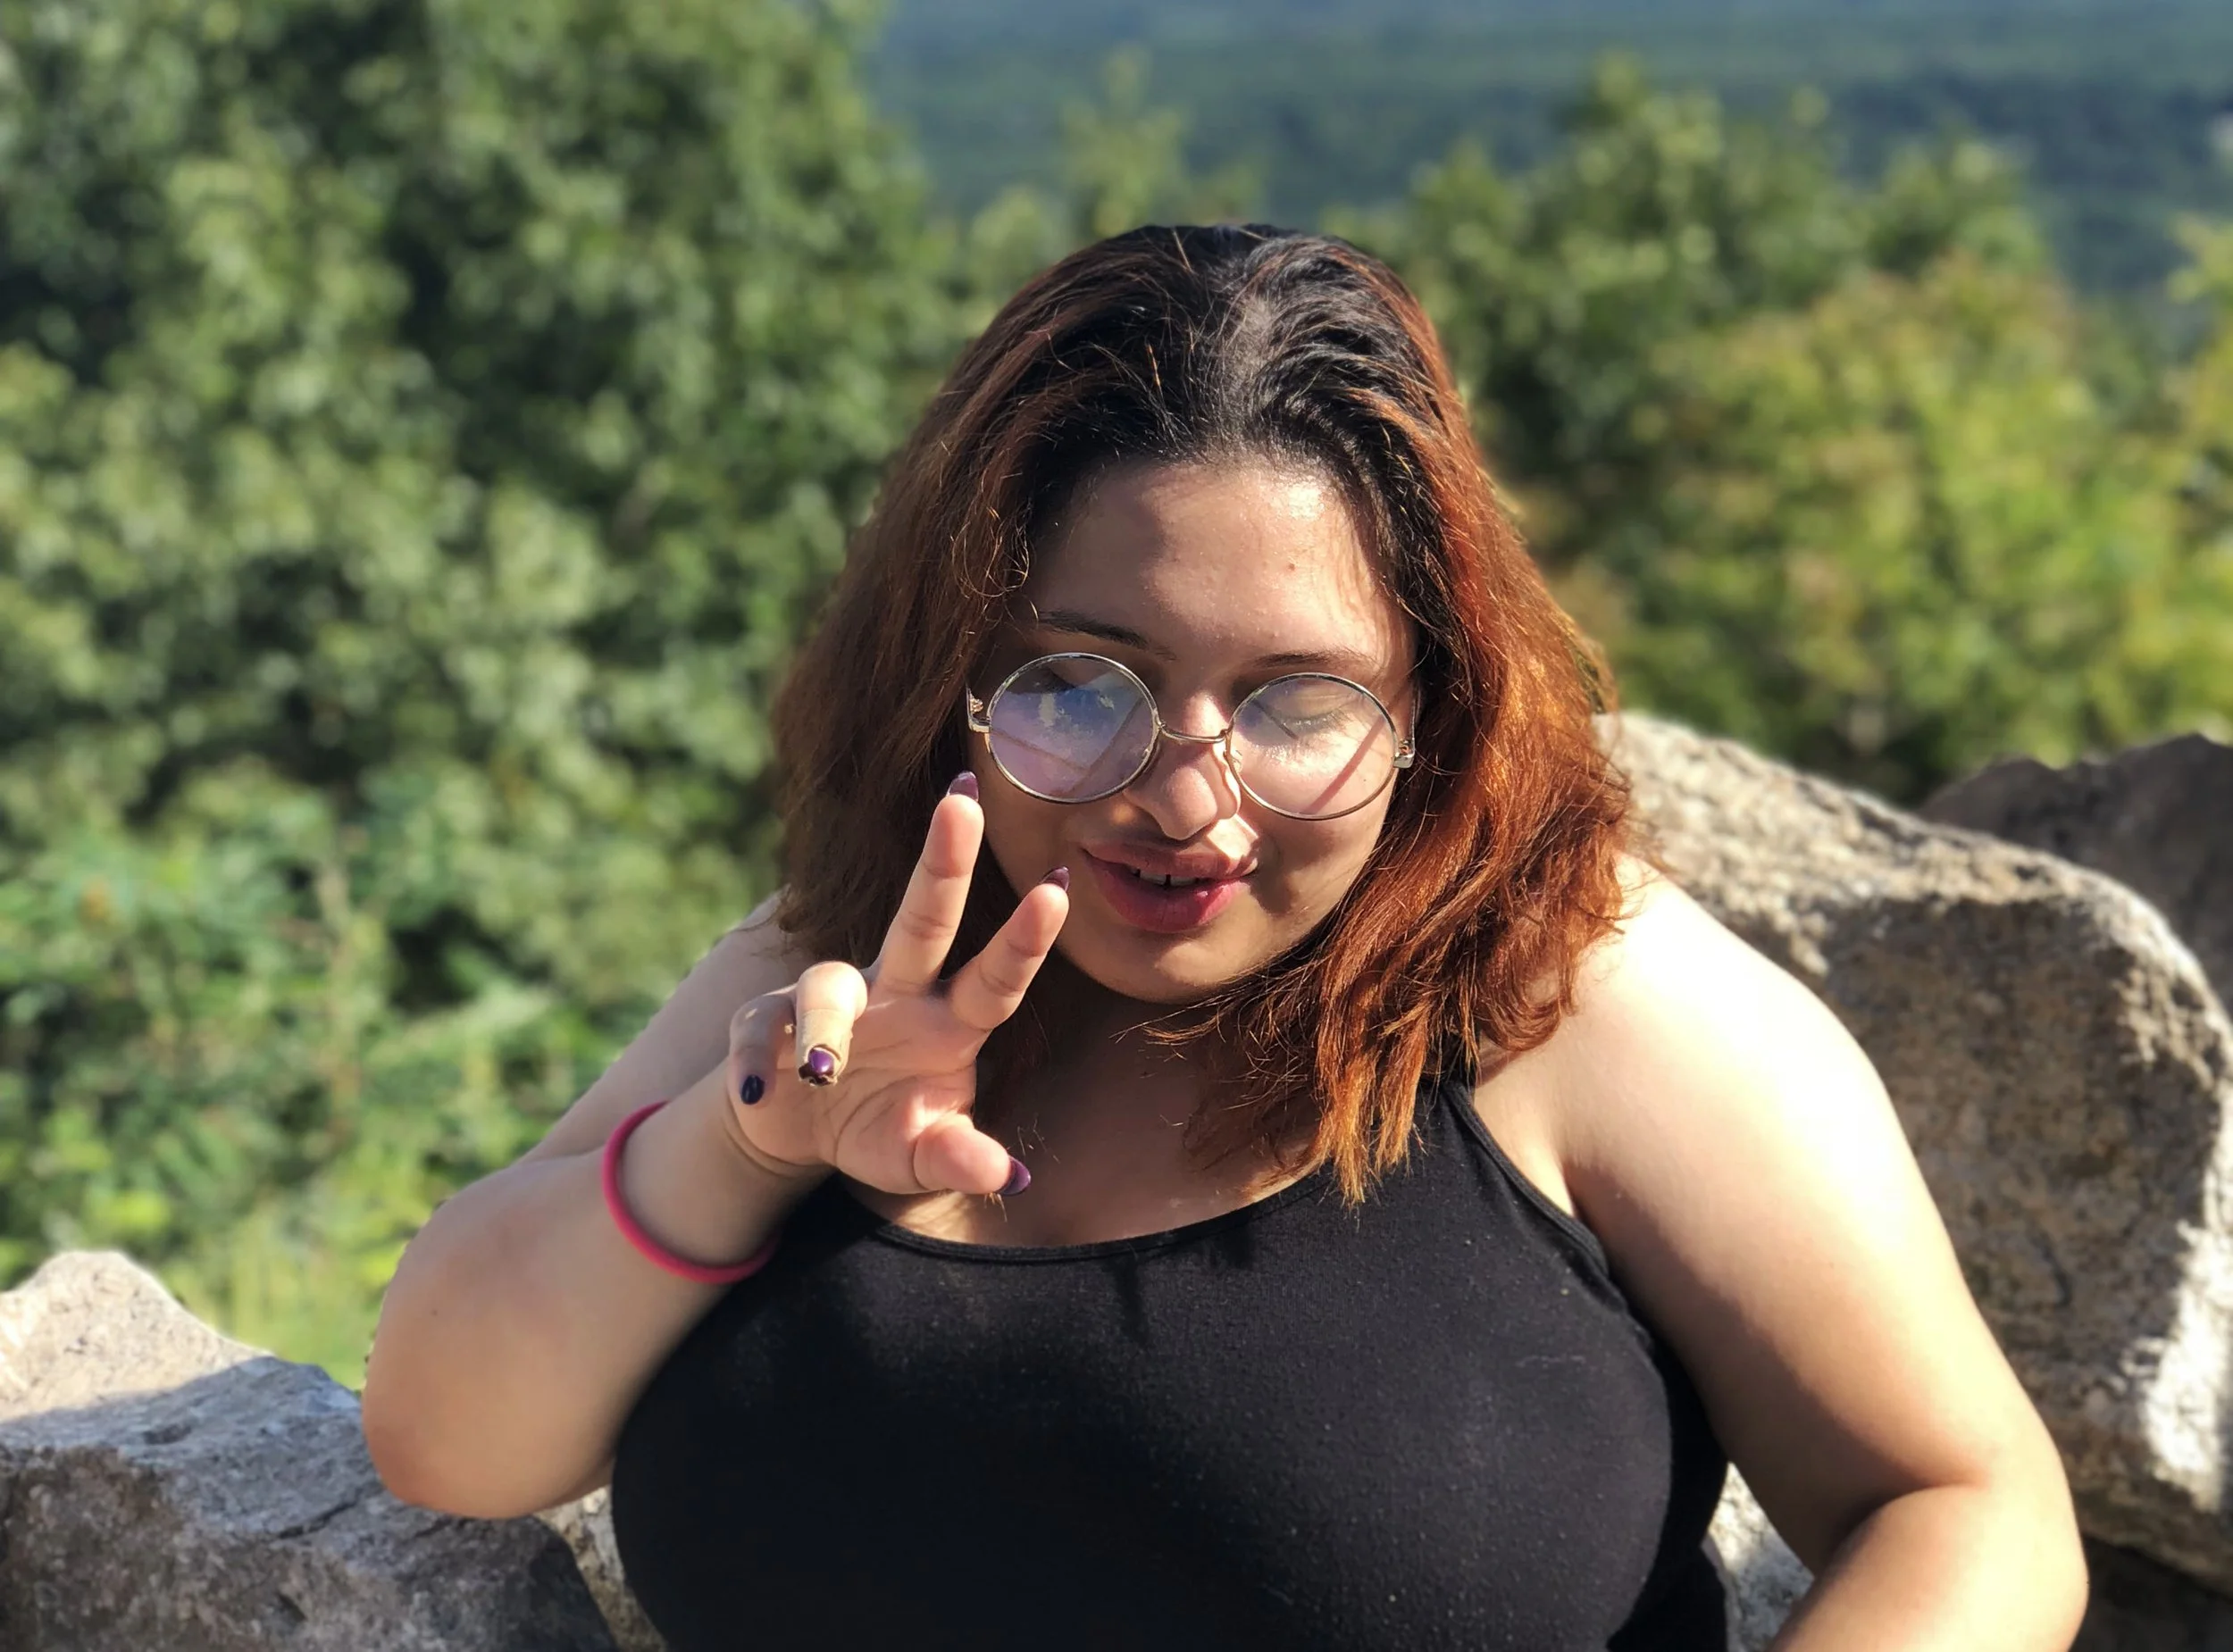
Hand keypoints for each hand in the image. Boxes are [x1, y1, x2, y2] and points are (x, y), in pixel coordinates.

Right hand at [718, 775, 1067, 1196]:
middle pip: (923, 921)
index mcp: (950, 1021)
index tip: (1060, 886)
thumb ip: (959, 1159)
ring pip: (827, 984)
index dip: (1025, 939)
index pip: (996, 977)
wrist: (800, 1133)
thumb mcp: (921, 1155)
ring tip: (823, 1070)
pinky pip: (759, 1029)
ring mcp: (828, 1000)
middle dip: (944, 863)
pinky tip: (758, 1090)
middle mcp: (896, 994)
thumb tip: (1007, 1176)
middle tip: (963, 803)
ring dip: (826, 1023)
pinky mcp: (767, 1020)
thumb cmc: (881, 1129)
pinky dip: (756, 1059)